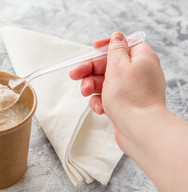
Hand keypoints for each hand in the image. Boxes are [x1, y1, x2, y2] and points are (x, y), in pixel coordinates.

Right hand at [69, 32, 165, 150]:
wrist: (139, 129)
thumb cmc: (131, 97)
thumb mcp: (118, 66)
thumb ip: (116, 49)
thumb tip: (117, 37)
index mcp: (142, 58)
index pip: (123, 45)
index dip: (107, 46)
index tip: (93, 48)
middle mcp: (138, 73)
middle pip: (109, 65)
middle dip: (90, 71)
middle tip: (75, 75)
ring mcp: (132, 90)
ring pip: (105, 83)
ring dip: (92, 87)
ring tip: (86, 93)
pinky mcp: (125, 105)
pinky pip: (108, 98)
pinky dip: (101, 101)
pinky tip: (100, 108)